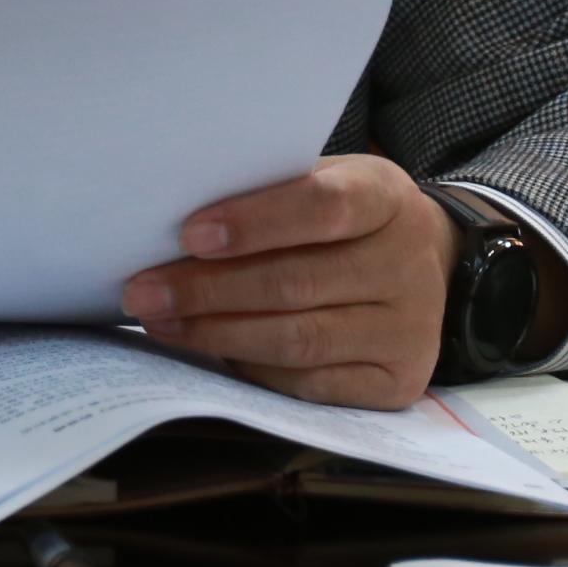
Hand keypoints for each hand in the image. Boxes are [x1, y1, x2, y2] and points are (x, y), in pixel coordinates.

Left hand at [121, 155, 455, 410]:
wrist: (423, 264)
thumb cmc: (346, 219)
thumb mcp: (325, 182)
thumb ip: (270, 196)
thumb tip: (177, 229)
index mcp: (387, 198)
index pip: (323, 207)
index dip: (254, 223)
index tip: (189, 235)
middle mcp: (407, 265)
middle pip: (298, 283)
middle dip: (209, 291)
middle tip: (144, 291)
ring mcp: (409, 330)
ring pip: (298, 340)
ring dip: (217, 335)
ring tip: (161, 322)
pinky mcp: (398, 383)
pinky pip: (309, 384)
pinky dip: (251, 368)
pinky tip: (210, 351)